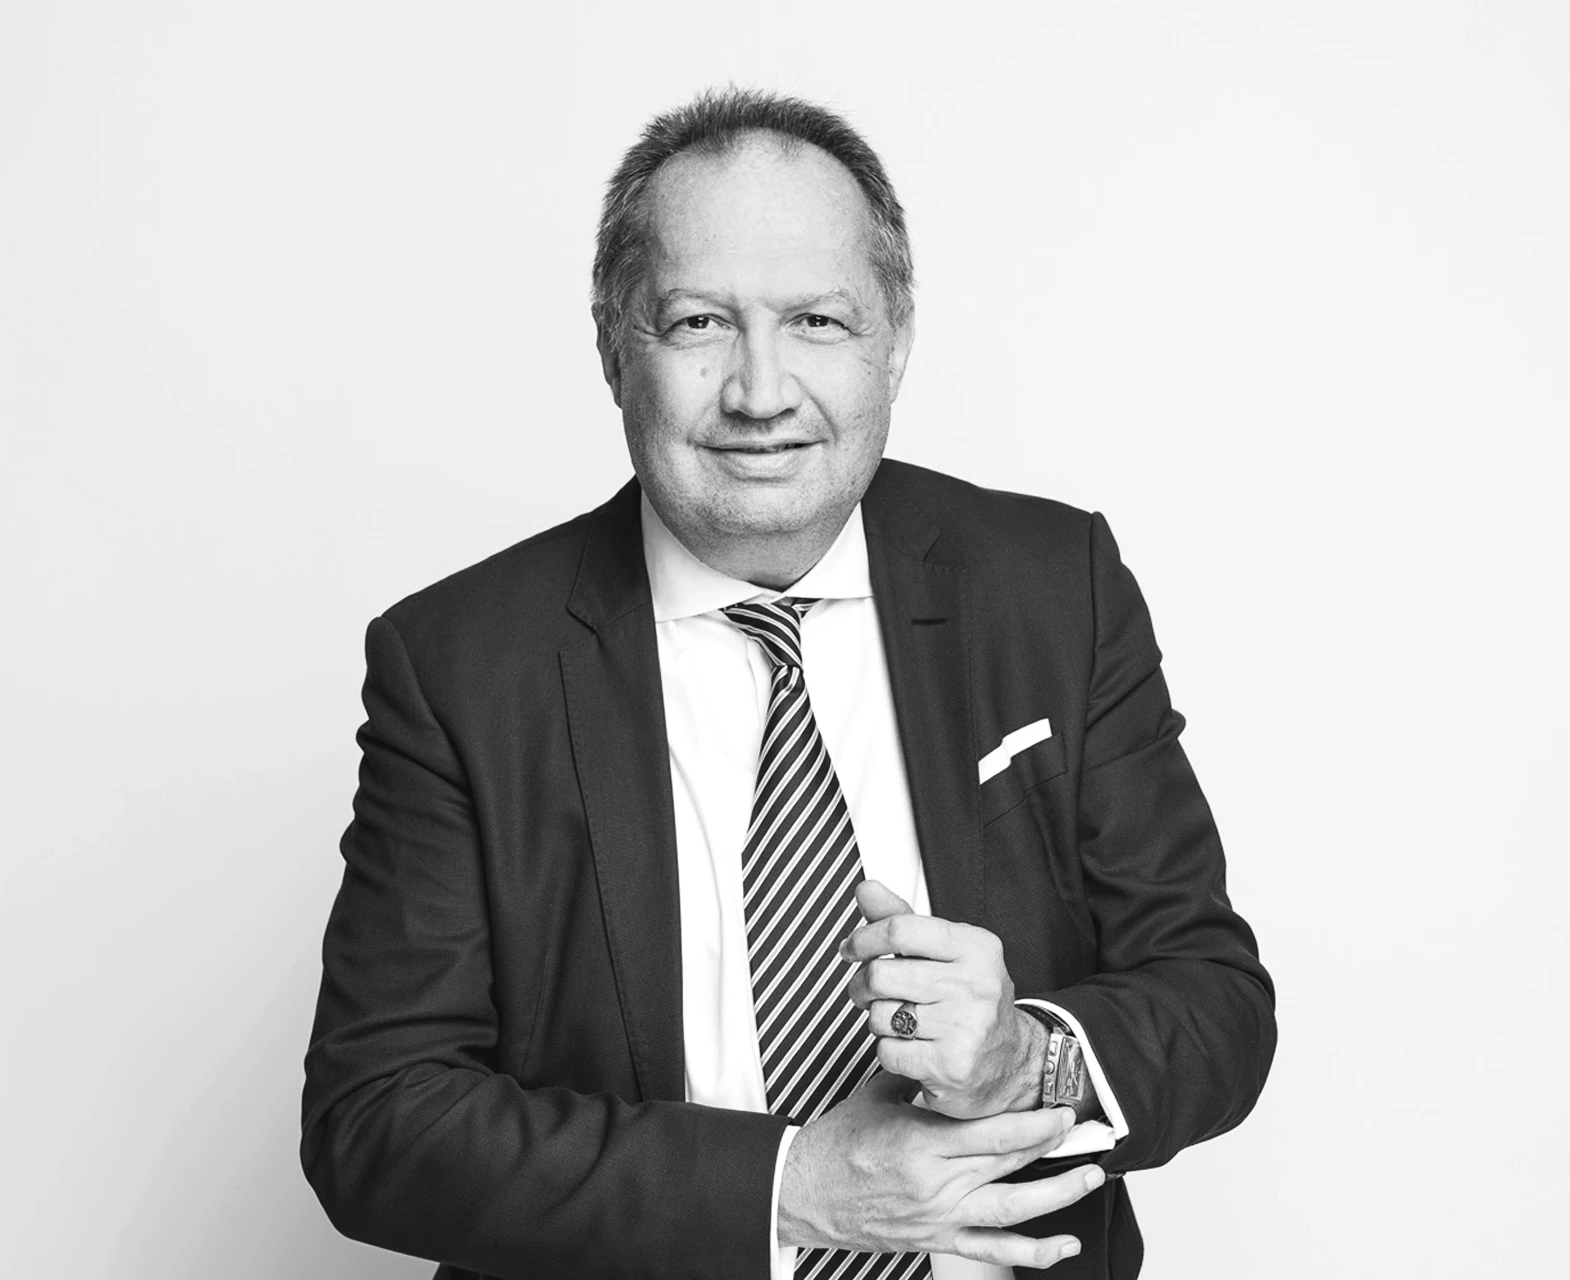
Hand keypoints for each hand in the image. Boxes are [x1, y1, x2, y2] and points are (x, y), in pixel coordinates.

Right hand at [779, 1071, 1099, 1267]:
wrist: (804, 1193)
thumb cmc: (836, 1145)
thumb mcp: (876, 1098)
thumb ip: (917, 1077)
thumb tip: (946, 1050)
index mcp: (921, 1143)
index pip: (991, 1135)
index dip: (1034, 1125)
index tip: (1062, 1111)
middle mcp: (936, 1183)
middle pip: (1008, 1166)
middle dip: (1054, 1148)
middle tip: (1089, 1131)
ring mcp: (939, 1216)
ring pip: (1011, 1210)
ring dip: (1057, 1195)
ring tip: (1090, 1177)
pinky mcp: (937, 1239)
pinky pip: (991, 1250)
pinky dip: (1032, 1252)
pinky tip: (1062, 1245)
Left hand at [843, 881, 1042, 1117]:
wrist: (1011, 1061)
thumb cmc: (970, 1000)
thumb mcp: (947, 951)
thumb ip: (903, 919)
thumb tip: (867, 889)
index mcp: (975, 948)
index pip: (900, 929)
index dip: (864, 938)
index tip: (852, 947)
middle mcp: (975, 984)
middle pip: (881, 974)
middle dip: (862, 985)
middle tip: (867, 990)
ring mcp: (965, 1027)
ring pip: (879, 1015)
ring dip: (878, 1020)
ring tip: (900, 1020)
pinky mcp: (951, 1066)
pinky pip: (888, 1051)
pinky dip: (890, 1051)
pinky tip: (913, 1046)